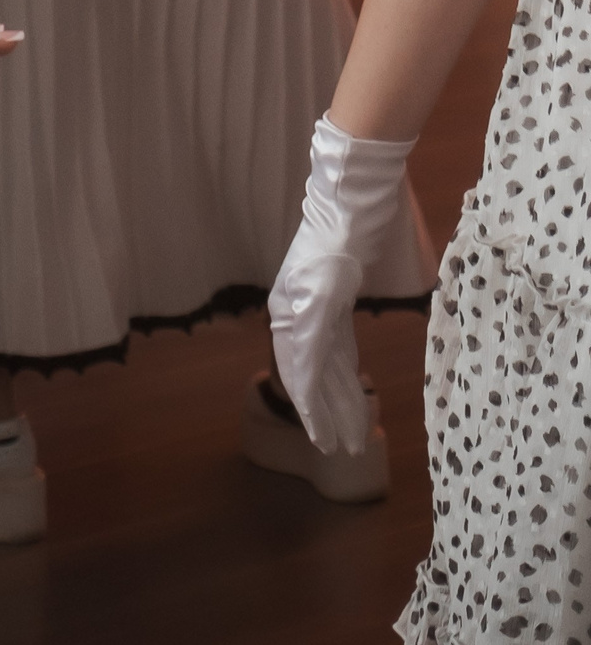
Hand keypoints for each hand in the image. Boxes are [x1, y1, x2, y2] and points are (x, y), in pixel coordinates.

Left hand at [268, 114, 415, 451]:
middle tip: (338, 447)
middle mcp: (292, 307)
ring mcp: (299, 306)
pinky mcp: (310, 306)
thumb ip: (341, 295)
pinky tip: (317, 419)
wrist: (350, 197)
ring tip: (339, 446)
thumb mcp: (346, 269)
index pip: (313, 359)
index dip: (325, 394)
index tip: (334, 423)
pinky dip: (313, 392)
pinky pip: (310, 358)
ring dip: (325, 413)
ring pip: (309, 374)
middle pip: (309, 373)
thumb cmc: (353, 228)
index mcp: (301, 301)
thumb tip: (347, 308)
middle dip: (327, 413)